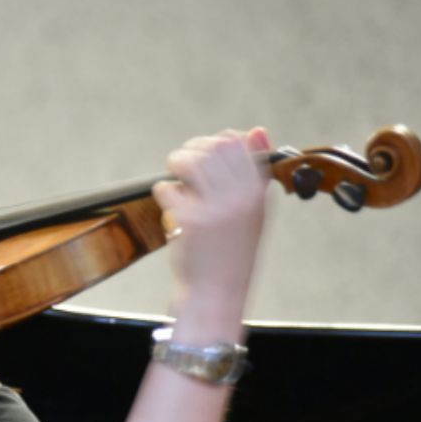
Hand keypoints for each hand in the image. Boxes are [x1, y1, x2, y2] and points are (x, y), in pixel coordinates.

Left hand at [151, 127, 271, 316]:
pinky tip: (168, 200)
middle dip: (194, 148)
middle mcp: (240, 198)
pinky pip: (168, 188)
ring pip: (190, 161)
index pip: (237, 143)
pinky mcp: (190, 221)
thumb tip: (257, 129)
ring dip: (176, 161)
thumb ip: (255, 173)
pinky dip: (163, 191)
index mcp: (257, 194)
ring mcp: (215, 209)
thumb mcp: (254, 212)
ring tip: (174, 173)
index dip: (216, 141)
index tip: (206, 153)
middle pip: (213, 146)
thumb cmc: (232, 251)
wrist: (218, 292)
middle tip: (184, 161)